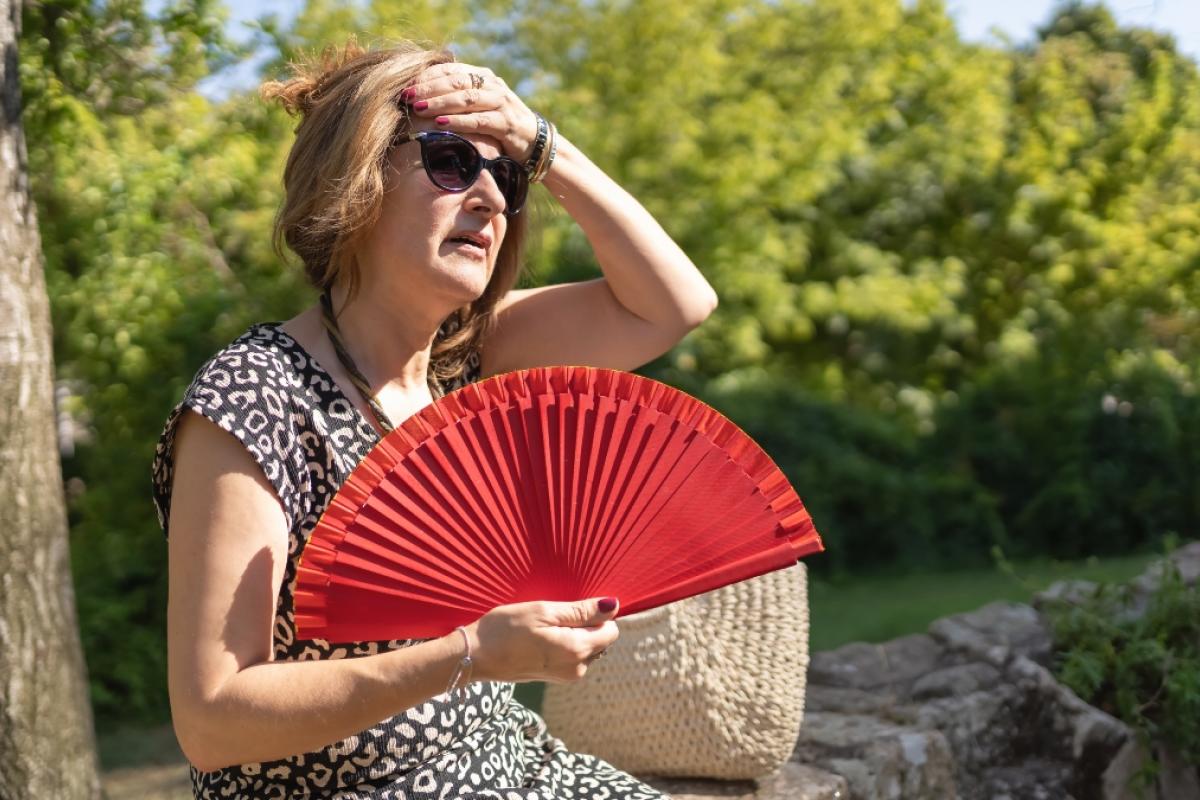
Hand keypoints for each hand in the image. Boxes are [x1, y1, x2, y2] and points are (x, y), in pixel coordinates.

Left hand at [401, 63, 540, 162]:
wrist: (535, 141)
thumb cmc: (499, 124)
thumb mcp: (480, 105)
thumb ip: (459, 96)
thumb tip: (423, 97)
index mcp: (483, 76)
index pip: (451, 70)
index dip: (427, 76)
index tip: (407, 85)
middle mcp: (492, 85)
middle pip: (455, 82)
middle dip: (428, 89)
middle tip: (406, 96)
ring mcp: (501, 103)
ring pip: (466, 99)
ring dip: (440, 103)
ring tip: (418, 109)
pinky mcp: (506, 123)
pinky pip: (478, 120)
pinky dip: (458, 122)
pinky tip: (440, 125)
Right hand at [465, 597, 619, 683]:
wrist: (476, 656)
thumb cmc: (506, 629)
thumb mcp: (544, 611)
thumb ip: (581, 611)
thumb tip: (613, 606)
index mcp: (577, 650)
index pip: (611, 631)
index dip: (596, 614)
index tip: (572, 608)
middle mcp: (577, 668)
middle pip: (600, 640)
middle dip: (585, 625)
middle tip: (552, 617)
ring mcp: (566, 675)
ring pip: (586, 647)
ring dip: (573, 633)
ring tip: (544, 627)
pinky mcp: (556, 677)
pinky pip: (572, 655)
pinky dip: (563, 643)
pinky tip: (540, 637)